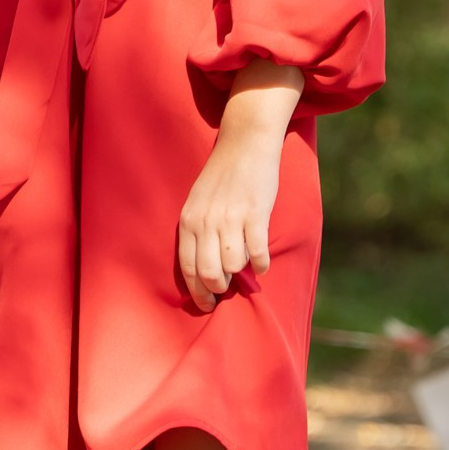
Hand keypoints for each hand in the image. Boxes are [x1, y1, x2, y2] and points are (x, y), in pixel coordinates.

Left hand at [174, 70, 299, 310]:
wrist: (244, 144)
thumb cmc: (221, 177)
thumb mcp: (198, 203)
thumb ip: (198, 232)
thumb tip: (205, 270)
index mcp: (188, 220)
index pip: (187, 268)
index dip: (197, 292)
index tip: (206, 304)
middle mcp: (206, 222)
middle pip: (209, 274)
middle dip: (219, 289)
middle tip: (228, 290)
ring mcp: (230, 218)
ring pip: (234, 267)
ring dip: (242, 274)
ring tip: (246, 268)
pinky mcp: (255, 214)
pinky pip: (257, 253)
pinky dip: (261, 264)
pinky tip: (261, 263)